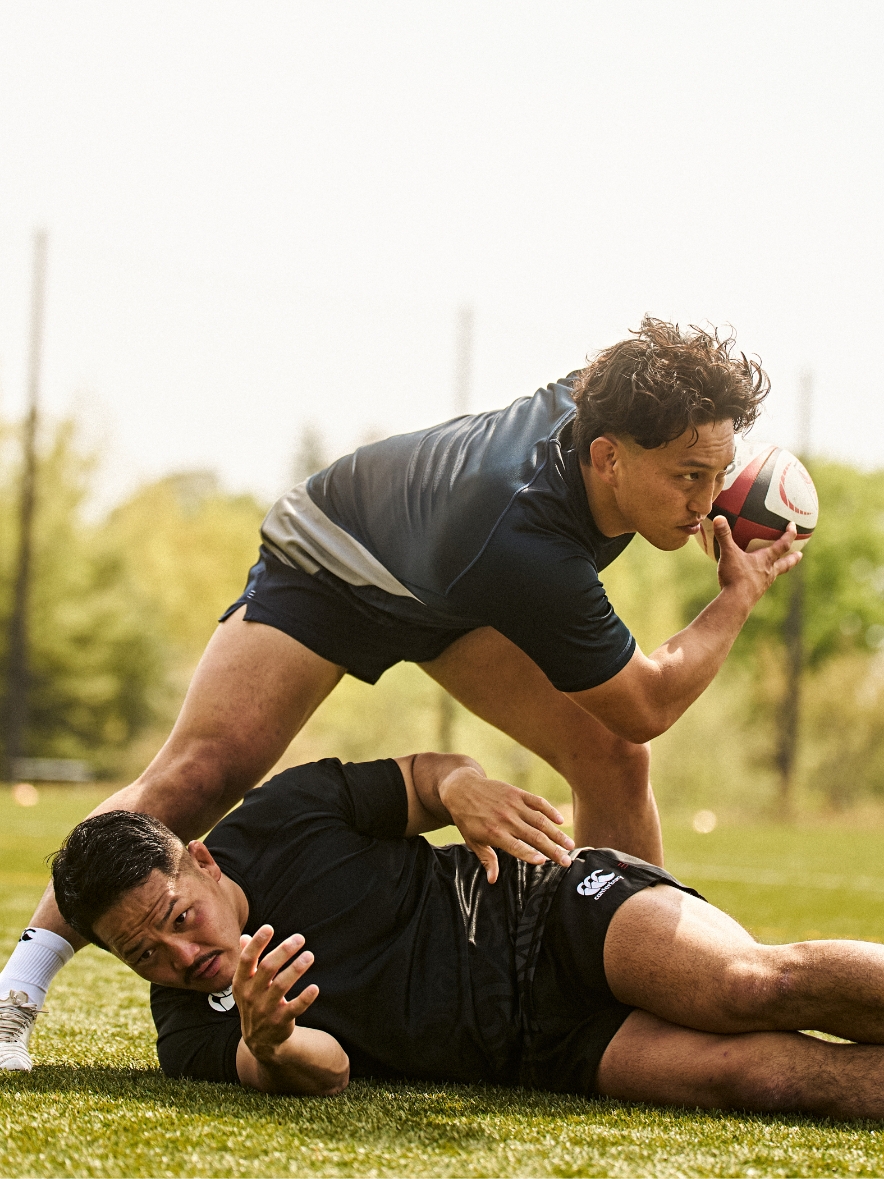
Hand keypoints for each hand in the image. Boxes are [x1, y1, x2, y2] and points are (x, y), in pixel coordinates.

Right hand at [233, 925, 317, 1063]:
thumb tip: (244, 936)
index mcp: (241, 982)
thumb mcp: (245, 984)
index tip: (269, 928)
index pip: (247, 959)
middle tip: (300, 938)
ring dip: (296, 969)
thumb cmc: (254, 1001)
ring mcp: (265, 1009)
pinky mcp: (280, 1021)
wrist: (259, 1040)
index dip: (257, 943)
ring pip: (282, 986)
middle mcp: (251, 995)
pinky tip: (315, 988)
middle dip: (284, 951)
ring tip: (309, 956)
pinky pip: (294, 1009)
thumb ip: (247, 961)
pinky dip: (305, 999)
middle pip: (267, 968)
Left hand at [438, 766, 573, 882]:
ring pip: (541, 821)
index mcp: (495, 833)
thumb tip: (493, 880)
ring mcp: (513, 805)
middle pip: (534, 837)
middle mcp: (506, 819)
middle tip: (567, 861)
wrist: (461, 789)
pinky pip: (537, 802)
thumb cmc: (467, 819)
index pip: (517, 847)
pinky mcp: (517, 793)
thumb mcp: (473, 841)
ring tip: (570, 845)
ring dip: (557, 833)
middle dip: (553, 850)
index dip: (531, 855)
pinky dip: (550, 810)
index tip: (545, 862)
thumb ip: (487, 859)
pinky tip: (560, 821)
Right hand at [714, 516, 801, 603]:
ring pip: (774, 575)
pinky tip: (751, 580)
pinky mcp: (755, 593)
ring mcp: (763, 584)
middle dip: (793, 558)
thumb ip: (724, 536)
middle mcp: (768, 572)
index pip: (782, 545)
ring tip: (776, 569)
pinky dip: (759, 580)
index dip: (789, 534)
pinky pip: (760, 584)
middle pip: (785, 564)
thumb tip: (719, 518)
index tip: (793, 526)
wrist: (736, 602)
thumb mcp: (728, 554)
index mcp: (765, 560)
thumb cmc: (736, 577)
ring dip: (777, 570)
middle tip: (800, 555)